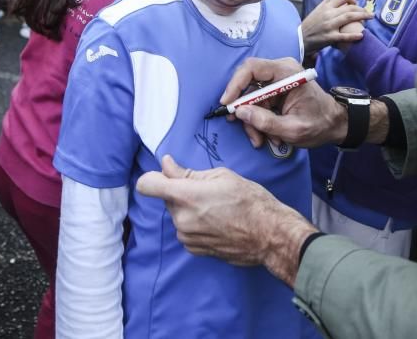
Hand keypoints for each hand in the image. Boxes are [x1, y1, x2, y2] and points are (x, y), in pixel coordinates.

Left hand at [136, 155, 316, 285]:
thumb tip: (166, 165)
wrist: (270, 236)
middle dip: (180, 192)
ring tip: (217, 208)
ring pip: (177, 214)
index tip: (165, 175)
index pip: (147, 185)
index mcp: (186, 196)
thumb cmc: (251, 201)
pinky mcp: (194, 249)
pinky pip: (186, 230)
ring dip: (189, 209)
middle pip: (166, 198)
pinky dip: (196, 224)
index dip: (153, 178)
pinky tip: (218, 222)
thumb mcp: (222, 176)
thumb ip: (187, 172)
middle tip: (208, 191)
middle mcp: (181, 219)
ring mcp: (187, 237)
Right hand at [220, 57, 347, 148]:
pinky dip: (259, 120)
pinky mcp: (275, 92)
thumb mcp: (293, 129)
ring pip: (251, 98)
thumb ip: (265, 122)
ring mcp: (277, 81)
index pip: (252, 68)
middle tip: (245, 129)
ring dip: (253, 121)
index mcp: (287, 72)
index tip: (227, 103)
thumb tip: (239, 113)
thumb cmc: (320, 124)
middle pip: (248, 84)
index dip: (235, 84)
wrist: (334, 125)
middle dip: (244, 110)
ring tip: (262, 140)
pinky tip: (268, 135)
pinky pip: (258, 104)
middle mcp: (280, 71)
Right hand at [301, 0, 371, 55]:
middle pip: (350, 7)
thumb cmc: (310, 24)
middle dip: (362, 9)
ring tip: (370, 18)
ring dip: (363, 16)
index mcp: (326, 6)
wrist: (299, 38)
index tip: (357, 4)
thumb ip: (329, 3)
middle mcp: (328, 14)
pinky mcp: (330, 37)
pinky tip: (361, 35)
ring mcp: (329, 25)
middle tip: (369, 13)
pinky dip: (354, 35)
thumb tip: (343, 0)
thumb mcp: (317, 10)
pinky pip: (344, 36)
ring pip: (349, 17)